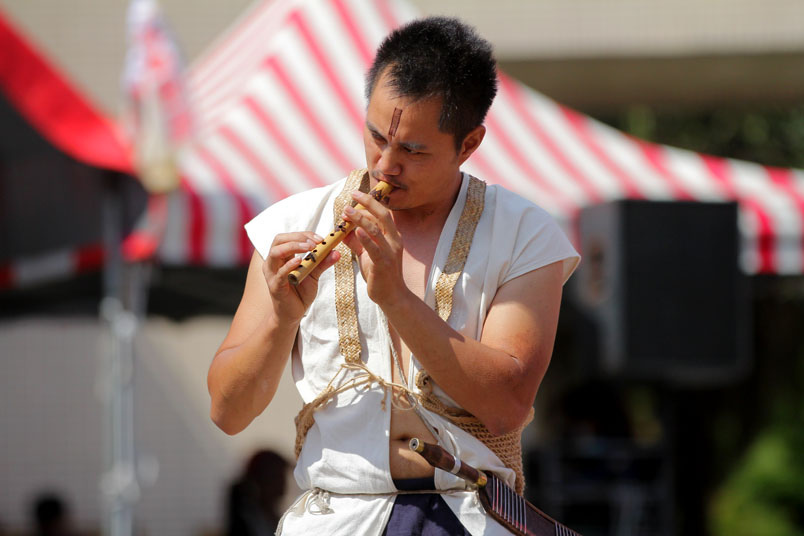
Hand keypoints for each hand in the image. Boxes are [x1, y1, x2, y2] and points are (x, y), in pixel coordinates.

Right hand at [263, 232, 339, 321]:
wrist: (293, 314)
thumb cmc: (301, 293)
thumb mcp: (314, 275)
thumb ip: (322, 263)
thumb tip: (336, 252)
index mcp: (281, 257)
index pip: (288, 237)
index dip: (304, 235)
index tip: (320, 238)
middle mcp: (273, 263)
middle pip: (279, 240)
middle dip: (298, 237)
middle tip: (315, 242)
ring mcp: (272, 274)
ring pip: (276, 252)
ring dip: (293, 246)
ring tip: (310, 248)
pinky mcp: (275, 286)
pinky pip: (280, 273)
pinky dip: (289, 265)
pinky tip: (300, 262)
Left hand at [342, 190, 406, 305]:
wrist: (392, 296)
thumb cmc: (380, 274)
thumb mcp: (367, 255)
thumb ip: (357, 242)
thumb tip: (343, 230)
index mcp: (393, 236)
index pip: (382, 214)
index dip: (369, 204)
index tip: (354, 198)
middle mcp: (395, 241)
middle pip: (383, 215)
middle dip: (368, 203)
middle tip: (353, 195)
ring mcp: (390, 252)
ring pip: (376, 229)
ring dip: (361, 218)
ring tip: (347, 212)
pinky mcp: (384, 263)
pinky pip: (374, 248)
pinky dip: (365, 238)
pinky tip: (356, 230)